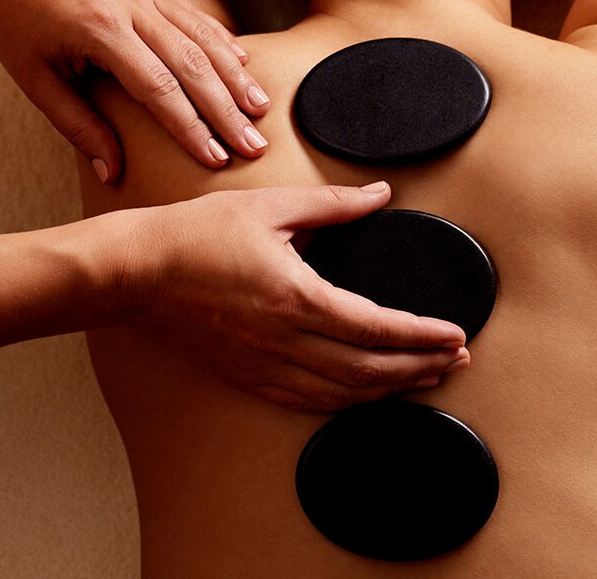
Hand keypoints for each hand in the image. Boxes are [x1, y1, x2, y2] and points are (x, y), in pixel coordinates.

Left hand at [0, 0, 270, 181]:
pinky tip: (244, 65)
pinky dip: (224, 42)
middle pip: (194, 67)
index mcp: (102, 33)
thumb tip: (113, 170)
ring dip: (237, 77)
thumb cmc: (14, 16)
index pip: (159, 90)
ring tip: (260, 109)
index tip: (216, 157)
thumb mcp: (34, 78)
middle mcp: (133, 10)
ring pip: (205, 39)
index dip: (192, 128)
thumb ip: (78, 125)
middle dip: (228, 111)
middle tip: (254, 144)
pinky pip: (196, 17)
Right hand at [125, 182, 470, 411]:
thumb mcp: (272, 206)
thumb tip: (380, 194)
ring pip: (343, 393)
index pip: (376, 328)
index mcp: (295, 298)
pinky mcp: (250, 375)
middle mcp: (284, 341)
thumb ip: (334, 204)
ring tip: (426, 377)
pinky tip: (367, 394)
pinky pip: (310, 401)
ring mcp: (266, 365)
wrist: (140, 271)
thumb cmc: (198, 235)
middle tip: (457, 360)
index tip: (455, 334)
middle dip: (420, 367)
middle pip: (369, 370)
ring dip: (391, 389)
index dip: (422, 335)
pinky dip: (349, 401)